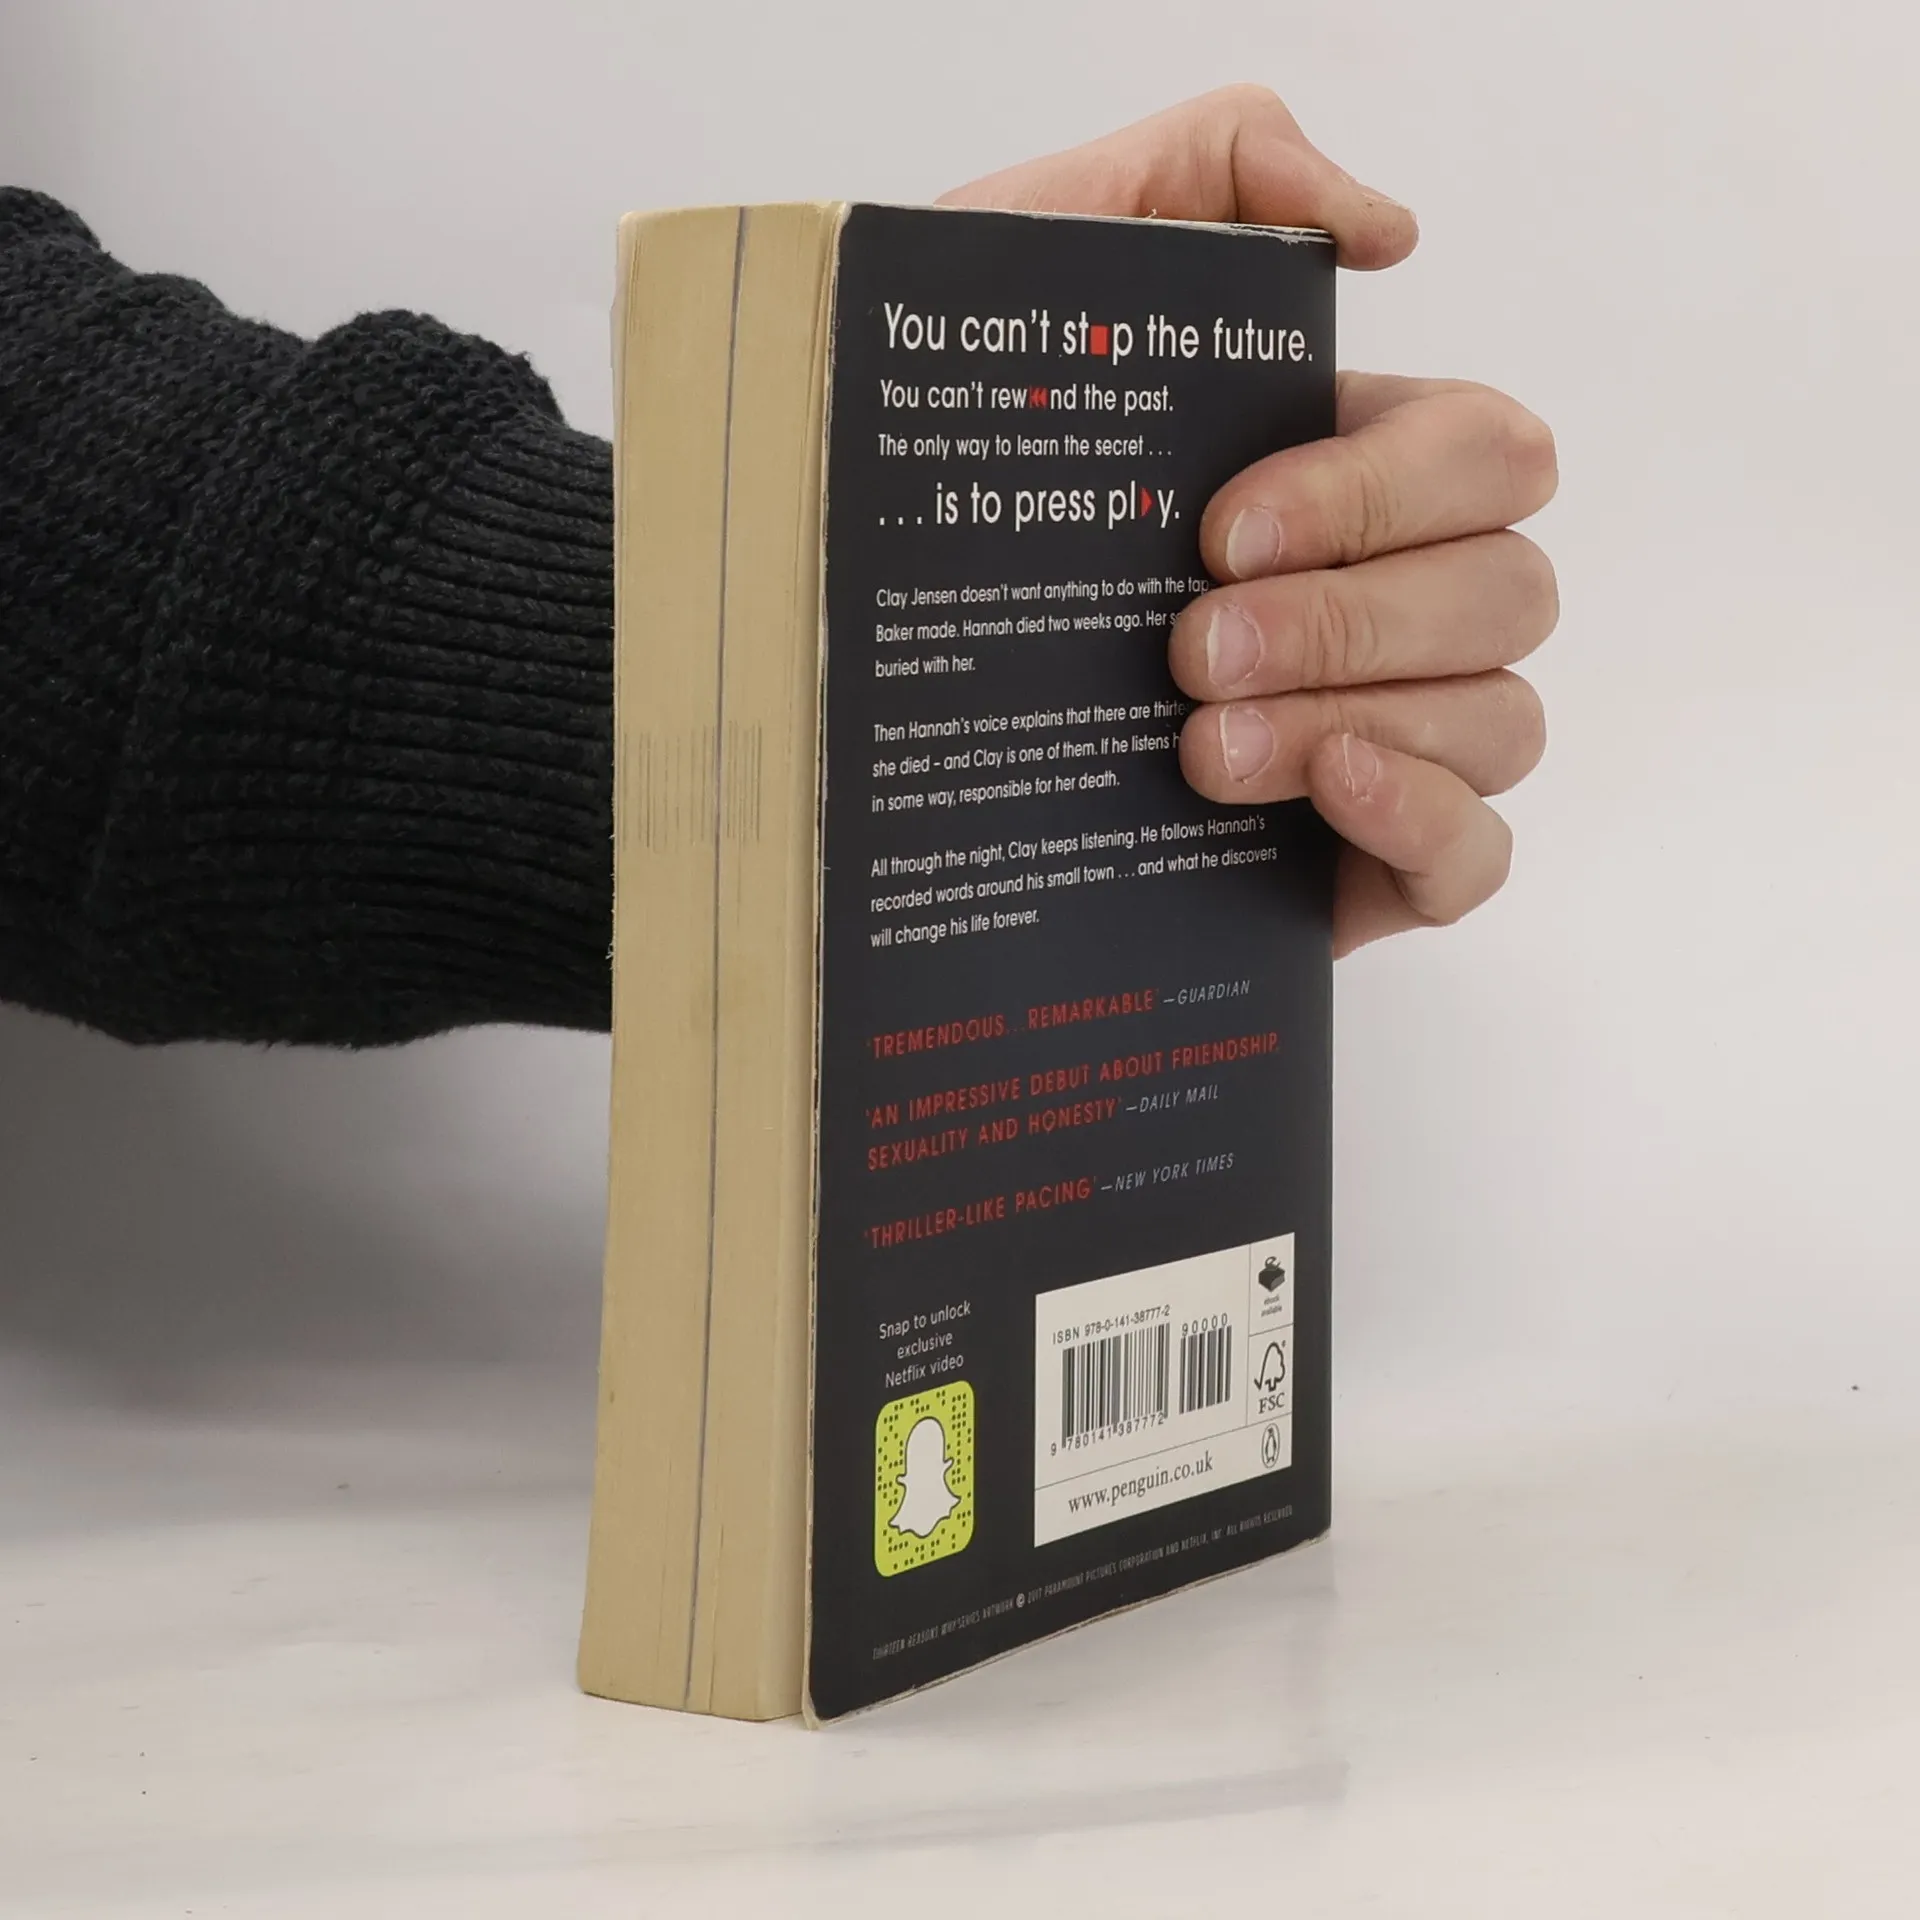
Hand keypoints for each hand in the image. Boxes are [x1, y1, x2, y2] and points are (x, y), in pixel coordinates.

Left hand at [942, 88, 1557, 953]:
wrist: (842, 668)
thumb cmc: (940, 476)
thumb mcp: (1034, 263)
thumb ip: (1208, 168)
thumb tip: (1388, 230)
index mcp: (1347, 472)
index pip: (1482, 453)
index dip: (1380, 490)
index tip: (1217, 532)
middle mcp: (1392, 601)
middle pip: (1508, 587)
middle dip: (1351, 618)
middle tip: (1189, 651)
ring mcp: (1393, 737)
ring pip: (1501, 716)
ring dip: (1358, 718)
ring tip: (1197, 751)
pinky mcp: (1365, 867)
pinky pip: (1479, 854)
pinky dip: (1427, 816)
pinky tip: (1327, 789)